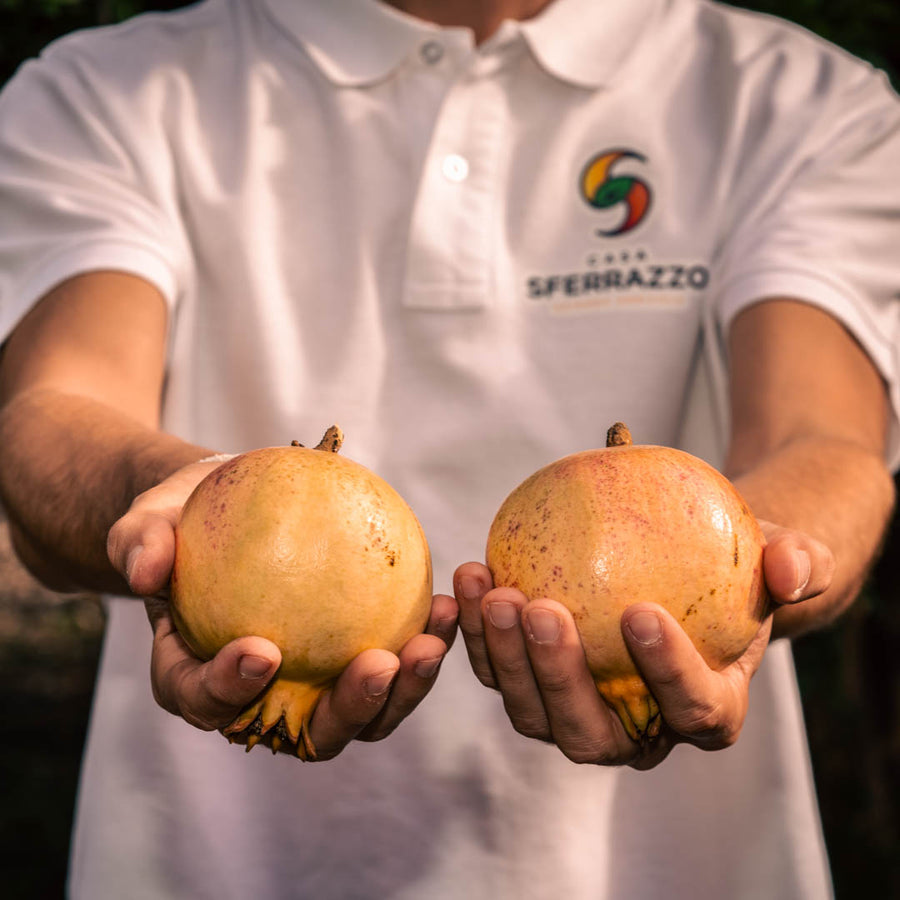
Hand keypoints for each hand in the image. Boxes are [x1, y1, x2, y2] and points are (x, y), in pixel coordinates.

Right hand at [107, 457, 457, 759]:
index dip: (229, 690)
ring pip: (363, 713)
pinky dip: (423, 645)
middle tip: (378, 664)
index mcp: (195, 677)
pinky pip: (394, 665)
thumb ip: (140, 541)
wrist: (230, 510)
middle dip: (346, 712)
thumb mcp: (151, 518)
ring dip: (405, 688)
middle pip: (304, 733)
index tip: (264, 650)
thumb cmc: (186, 518)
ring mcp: (313, 688)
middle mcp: (259, 700)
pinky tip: (447, 605)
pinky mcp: (353, 663)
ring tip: (433, 639)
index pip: (204, 700)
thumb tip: (144, 571)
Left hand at [454, 520, 832, 769]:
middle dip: (559, 677)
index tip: (640, 613)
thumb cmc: (738, 567)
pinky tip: (468, 574)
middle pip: (590, 732)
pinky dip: (474, 629)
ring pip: (530, 710)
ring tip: (491, 587)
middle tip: (539, 607)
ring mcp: (578, 713)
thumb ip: (798, 563)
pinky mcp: (534, 683)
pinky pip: (497, 666)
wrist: (687, 571)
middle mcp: (638, 731)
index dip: (668, 674)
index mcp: (707, 711)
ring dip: (502, 656)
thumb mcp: (781, 554)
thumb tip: (791, 568)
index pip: (692, 711)